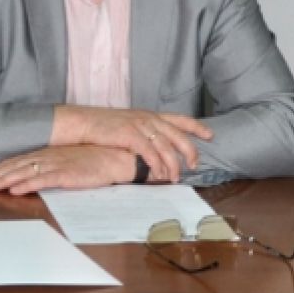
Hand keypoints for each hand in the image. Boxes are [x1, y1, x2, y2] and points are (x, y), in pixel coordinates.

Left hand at [0, 145, 137, 195]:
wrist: (117, 157)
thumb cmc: (95, 160)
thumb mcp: (68, 161)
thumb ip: (51, 167)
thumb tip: (33, 176)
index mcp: (47, 154)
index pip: (17, 162)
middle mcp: (48, 157)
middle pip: (15, 166)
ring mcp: (56, 165)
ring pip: (23, 173)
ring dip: (3, 181)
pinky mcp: (67, 174)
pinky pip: (42, 180)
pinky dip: (26, 184)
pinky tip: (14, 189)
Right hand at [54, 106, 212, 180]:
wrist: (83, 122)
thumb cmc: (103, 127)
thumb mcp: (128, 125)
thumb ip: (144, 133)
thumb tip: (156, 150)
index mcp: (149, 115)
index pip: (179, 118)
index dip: (196, 126)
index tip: (210, 135)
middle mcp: (148, 118)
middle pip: (178, 134)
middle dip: (190, 150)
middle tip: (194, 165)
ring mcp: (139, 125)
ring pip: (166, 146)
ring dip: (173, 164)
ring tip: (175, 177)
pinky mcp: (129, 135)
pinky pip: (149, 152)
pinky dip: (156, 164)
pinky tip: (159, 174)